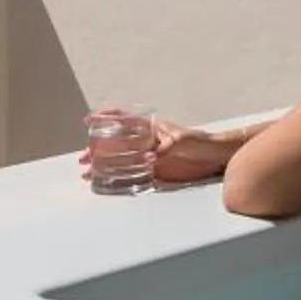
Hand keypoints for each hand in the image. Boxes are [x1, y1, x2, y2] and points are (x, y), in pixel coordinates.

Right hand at [80, 119, 241, 186]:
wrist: (216, 157)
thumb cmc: (201, 142)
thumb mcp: (183, 141)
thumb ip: (167, 147)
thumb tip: (151, 156)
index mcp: (152, 128)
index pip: (125, 118)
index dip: (106, 117)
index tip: (89, 120)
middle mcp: (147, 141)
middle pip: (117, 141)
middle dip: (97, 147)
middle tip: (83, 157)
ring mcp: (149, 157)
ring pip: (121, 159)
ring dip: (104, 164)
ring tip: (87, 172)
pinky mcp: (156, 172)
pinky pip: (133, 174)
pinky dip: (119, 178)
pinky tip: (108, 183)